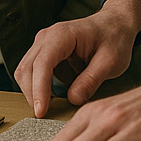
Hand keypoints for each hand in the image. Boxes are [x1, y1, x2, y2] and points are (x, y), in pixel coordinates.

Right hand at [14, 0, 140, 117]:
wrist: (114, 23)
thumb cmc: (114, 39)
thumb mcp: (110, 61)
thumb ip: (91, 79)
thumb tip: (72, 99)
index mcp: (62, 35)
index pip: (42, 64)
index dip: (39, 89)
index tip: (41, 111)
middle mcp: (46, 37)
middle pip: (27, 69)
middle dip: (32, 94)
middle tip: (45, 116)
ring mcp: (43, 43)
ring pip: (26, 71)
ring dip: (35, 91)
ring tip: (54, 105)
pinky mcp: (44, 52)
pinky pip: (34, 72)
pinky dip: (42, 86)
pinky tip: (61, 91)